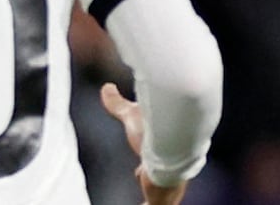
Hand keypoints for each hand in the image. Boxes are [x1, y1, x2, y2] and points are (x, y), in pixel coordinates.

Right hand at [101, 83, 186, 204]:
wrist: (172, 145)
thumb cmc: (155, 130)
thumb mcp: (130, 115)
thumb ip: (118, 104)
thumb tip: (106, 87)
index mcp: (167, 155)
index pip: (157, 165)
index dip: (147, 169)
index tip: (140, 171)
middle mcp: (172, 174)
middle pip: (161, 185)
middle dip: (152, 188)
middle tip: (140, 184)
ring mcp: (169, 189)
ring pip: (160, 199)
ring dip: (152, 200)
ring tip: (145, 203)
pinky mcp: (162, 200)